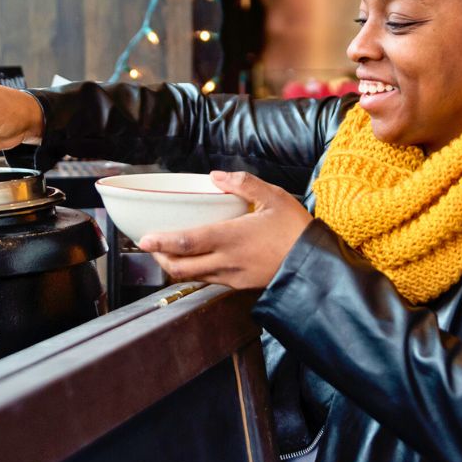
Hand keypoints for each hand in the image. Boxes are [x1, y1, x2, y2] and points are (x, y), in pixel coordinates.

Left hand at [138, 171, 313, 289]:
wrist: (317, 266)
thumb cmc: (297, 230)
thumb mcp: (275, 197)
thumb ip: (244, 184)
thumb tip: (217, 176)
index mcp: (232, 238)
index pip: (187, 242)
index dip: (162, 241)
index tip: (144, 238)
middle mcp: (227, 262)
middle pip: (181, 267)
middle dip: (161, 258)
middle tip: (152, 245)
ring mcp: (233, 277)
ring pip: (193, 277)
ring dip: (176, 266)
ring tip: (171, 251)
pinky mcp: (241, 286)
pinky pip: (210, 281)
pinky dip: (196, 271)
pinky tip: (200, 259)